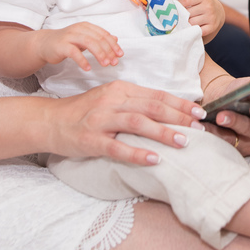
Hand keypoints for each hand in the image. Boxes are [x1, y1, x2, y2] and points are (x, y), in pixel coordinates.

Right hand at [35, 23, 121, 71]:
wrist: (45, 44)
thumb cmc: (66, 42)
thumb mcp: (84, 38)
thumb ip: (99, 38)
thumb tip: (115, 39)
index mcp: (86, 27)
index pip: (104, 34)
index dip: (113, 45)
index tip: (119, 55)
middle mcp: (79, 29)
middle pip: (98, 38)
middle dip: (108, 51)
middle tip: (114, 62)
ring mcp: (70, 36)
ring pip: (89, 43)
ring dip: (99, 54)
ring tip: (105, 64)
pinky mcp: (62, 45)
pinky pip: (74, 52)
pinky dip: (82, 60)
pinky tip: (88, 68)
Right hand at [49, 80, 206, 164]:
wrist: (49, 121)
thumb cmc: (85, 112)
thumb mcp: (111, 100)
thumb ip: (135, 102)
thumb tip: (167, 111)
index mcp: (120, 89)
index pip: (156, 95)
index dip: (180, 104)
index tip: (199, 112)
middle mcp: (112, 101)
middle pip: (151, 106)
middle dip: (178, 116)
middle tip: (198, 127)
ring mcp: (101, 120)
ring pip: (137, 123)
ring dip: (162, 132)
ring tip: (182, 141)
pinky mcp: (91, 140)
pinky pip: (117, 147)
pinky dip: (137, 153)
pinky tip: (154, 159)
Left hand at [178, 0, 224, 40]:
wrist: (220, 12)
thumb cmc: (204, 2)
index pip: (187, 1)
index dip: (178, 4)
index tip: (174, 6)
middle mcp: (208, 7)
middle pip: (188, 13)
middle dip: (183, 14)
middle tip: (181, 15)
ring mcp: (211, 17)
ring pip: (192, 22)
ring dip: (187, 23)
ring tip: (187, 20)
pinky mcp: (212, 27)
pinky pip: (198, 31)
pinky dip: (194, 30)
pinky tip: (193, 28)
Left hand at [199, 75, 249, 155]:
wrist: (222, 101)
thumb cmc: (237, 93)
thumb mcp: (245, 85)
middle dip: (237, 122)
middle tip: (223, 115)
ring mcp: (246, 144)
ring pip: (233, 139)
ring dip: (219, 131)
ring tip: (211, 120)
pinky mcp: (231, 150)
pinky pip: (219, 144)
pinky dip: (209, 134)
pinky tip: (201, 125)